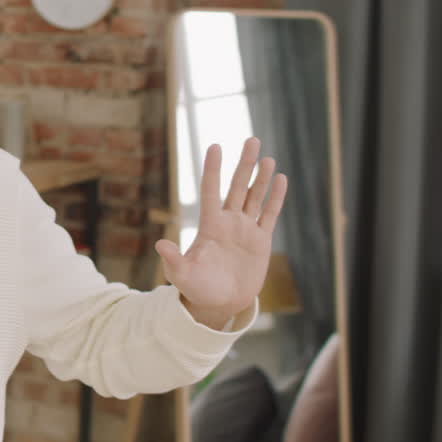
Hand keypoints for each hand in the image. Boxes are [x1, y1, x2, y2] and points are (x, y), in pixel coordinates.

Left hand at [155, 138, 287, 329]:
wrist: (218, 302)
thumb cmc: (196, 288)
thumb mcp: (182, 274)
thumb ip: (173, 259)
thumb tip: (160, 244)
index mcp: (209, 225)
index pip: (211, 190)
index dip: (213, 169)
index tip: (216, 146)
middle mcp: (228, 222)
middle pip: (237, 187)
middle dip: (245, 164)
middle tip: (252, 139)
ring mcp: (245, 229)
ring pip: (255, 197)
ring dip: (261, 178)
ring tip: (268, 157)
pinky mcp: (261, 241)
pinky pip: (269, 215)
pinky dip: (275, 198)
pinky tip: (280, 180)